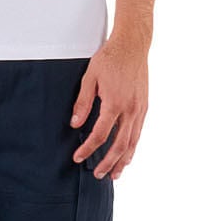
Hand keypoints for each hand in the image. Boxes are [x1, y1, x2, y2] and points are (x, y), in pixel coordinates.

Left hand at [69, 32, 149, 179]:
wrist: (133, 45)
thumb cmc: (110, 58)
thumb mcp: (90, 77)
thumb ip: (83, 102)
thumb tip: (75, 124)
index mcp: (115, 102)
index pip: (100, 134)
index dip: (88, 149)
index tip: (77, 158)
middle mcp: (130, 109)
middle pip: (119, 145)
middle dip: (108, 163)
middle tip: (98, 175)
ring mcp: (140, 109)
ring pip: (133, 142)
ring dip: (123, 160)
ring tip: (115, 174)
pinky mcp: (144, 106)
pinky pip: (139, 132)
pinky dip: (132, 147)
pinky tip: (127, 155)